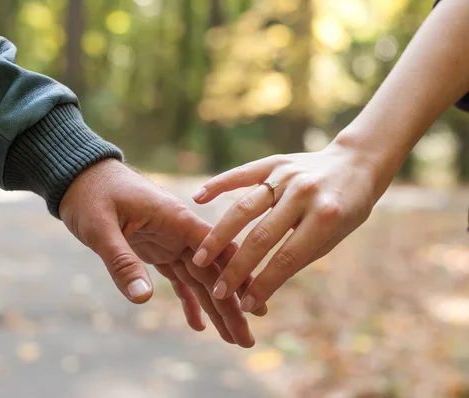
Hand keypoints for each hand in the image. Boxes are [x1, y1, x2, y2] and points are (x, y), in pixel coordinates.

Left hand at [60, 159, 264, 346]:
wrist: (79, 177)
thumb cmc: (91, 194)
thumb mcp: (101, 227)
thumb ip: (122, 260)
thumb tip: (142, 298)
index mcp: (176, 218)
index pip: (216, 251)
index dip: (236, 279)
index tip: (253, 307)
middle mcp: (180, 232)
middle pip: (213, 272)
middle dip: (230, 306)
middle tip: (247, 340)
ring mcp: (171, 242)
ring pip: (201, 280)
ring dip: (216, 308)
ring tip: (234, 338)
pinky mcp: (158, 250)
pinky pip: (179, 280)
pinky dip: (189, 302)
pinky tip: (198, 325)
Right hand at [191, 142, 378, 312]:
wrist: (357, 163)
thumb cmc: (345, 210)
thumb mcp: (331, 237)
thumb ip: (296, 257)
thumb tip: (259, 290)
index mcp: (325, 217)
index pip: (287, 257)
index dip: (265, 284)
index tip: (245, 305)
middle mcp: (303, 194)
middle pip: (261, 235)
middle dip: (238, 267)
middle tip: (219, 290)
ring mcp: (286, 175)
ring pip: (244, 207)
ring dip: (220, 235)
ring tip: (200, 258)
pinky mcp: (274, 161)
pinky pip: (241, 174)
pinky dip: (218, 184)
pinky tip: (198, 198)